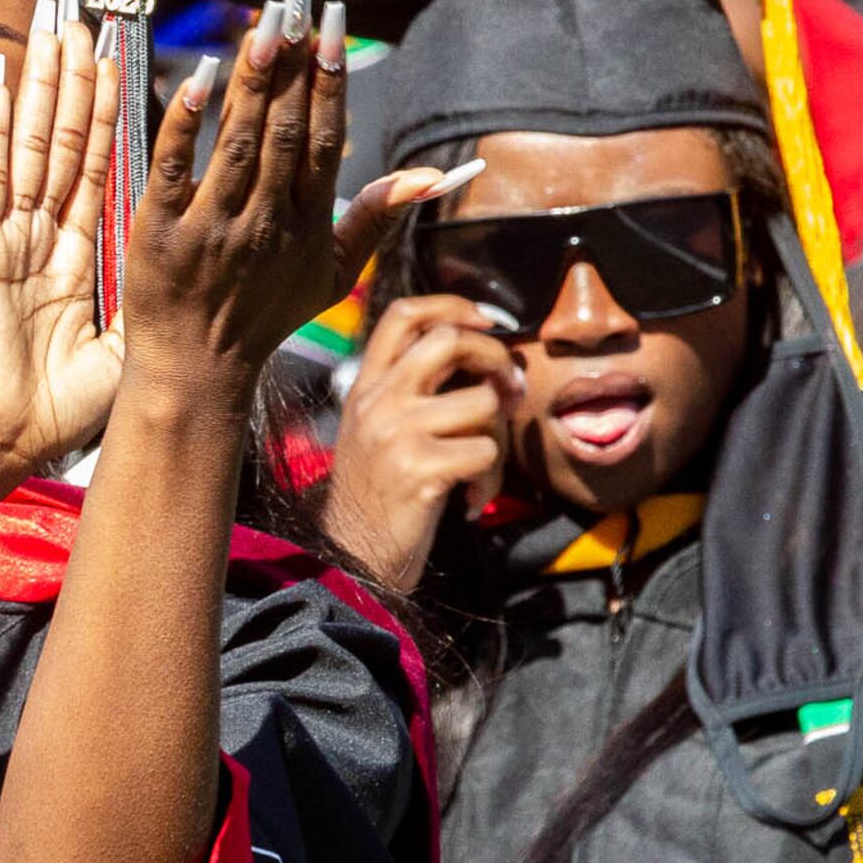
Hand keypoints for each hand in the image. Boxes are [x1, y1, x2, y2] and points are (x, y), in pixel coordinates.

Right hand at [0, 0, 124, 473]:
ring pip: (33, 139)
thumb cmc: (60, 409)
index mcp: (78, 257)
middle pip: (66, 140)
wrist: (5, 440)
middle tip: (90, 20)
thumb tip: (192, 269)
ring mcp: (11, 233)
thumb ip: (146, 298)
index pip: (101, 168)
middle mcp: (44, 234)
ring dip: (44, 80)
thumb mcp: (122, 345)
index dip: (112, 116)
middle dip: (79, 80)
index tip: (124, 66)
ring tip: (53, 22)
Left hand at [117, 0, 352, 412]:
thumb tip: (429, 177)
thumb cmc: (264, 317)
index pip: (323, 138)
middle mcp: (264, 219)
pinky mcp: (162, 231)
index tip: (333, 27)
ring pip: (238, 140)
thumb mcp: (332, 276)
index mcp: (307, 222)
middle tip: (298, 0)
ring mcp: (212, 225)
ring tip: (263, 23)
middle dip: (293, 62)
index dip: (329, 80)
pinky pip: (176, 169)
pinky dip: (187, 123)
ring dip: (251, 79)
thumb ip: (376, 220)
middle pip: (283, 129)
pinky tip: (199, 76)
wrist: (196, 370)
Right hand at [326, 294, 520, 590]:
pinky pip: (485, 451)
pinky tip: (469, 499)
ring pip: (482, 401)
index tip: (487, 321)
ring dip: (498, 435)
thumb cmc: (377, 497)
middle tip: (510, 386)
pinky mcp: (419, 470)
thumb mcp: (379, 431)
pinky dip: (490, 479)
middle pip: (450, 340)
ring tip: (483, 467)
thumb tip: (487, 365)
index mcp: (366, 386)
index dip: (453, 304)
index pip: (404, 314)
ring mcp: (397, 433)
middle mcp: (378, 401)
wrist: (352, 558)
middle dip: (495, 357)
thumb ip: (414, 391)